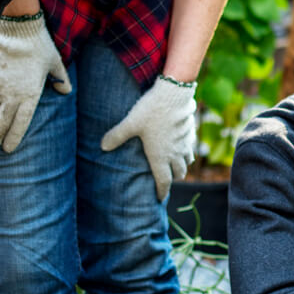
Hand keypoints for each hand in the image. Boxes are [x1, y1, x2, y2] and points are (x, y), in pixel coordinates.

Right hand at [0, 15, 70, 154]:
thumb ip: (62, 79)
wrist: (21, 29)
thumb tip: (66, 90)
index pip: (22, 121)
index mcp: (31, 95)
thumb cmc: (41, 47)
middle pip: (1, 121)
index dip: (14, 136)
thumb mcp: (56, 64)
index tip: (7, 149)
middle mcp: (12, 94)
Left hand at [101, 76, 196, 200]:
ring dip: (182, 165)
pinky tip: (180, 145)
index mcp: (160, 157)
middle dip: (173, 178)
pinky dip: (186, 151)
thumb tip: (102, 146)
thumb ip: (117, 136)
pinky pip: (191, 147)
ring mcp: (185, 144)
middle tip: (166, 179)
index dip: (162, 192)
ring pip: (187, 161)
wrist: (174, 95)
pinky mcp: (191, 133)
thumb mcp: (130, 123)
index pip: (164, 182)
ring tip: (175, 164)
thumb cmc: (151, 111)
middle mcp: (175, 154)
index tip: (160, 198)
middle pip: (179, 173)